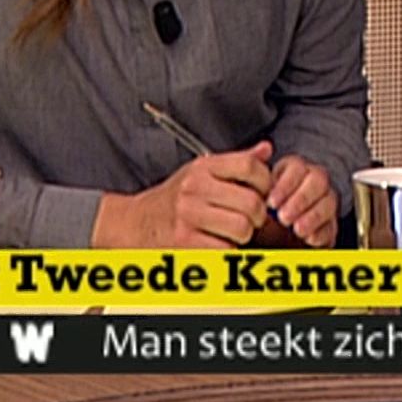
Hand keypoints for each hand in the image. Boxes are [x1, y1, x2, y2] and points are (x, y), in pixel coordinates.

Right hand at [94, 141, 273, 248]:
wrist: (135, 223)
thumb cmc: (174, 198)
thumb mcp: (202, 171)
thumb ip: (237, 162)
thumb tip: (267, 149)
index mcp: (203, 167)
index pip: (250, 166)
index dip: (266, 182)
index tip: (262, 193)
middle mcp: (195, 188)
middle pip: (251, 202)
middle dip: (258, 216)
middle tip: (249, 219)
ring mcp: (188, 216)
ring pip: (242, 228)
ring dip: (243, 235)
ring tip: (232, 232)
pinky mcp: (184, 243)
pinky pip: (225, 250)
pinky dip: (227, 251)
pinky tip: (217, 244)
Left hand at [262, 154, 338, 247]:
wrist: (271, 233)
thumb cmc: (261, 208)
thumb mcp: (255, 194)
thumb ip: (254, 188)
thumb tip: (249, 187)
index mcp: (293, 169)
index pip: (297, 168)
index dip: (285, 185)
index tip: (271, 202)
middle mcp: (313, 181)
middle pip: (318, 180)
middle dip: (301, 200)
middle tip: (284, 217)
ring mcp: (325, 201)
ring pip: (329, 201)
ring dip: (313, 216)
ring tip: (297, 229)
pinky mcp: (330, 224)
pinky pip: (333, 225)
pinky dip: (322, 232)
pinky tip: (310, 238)